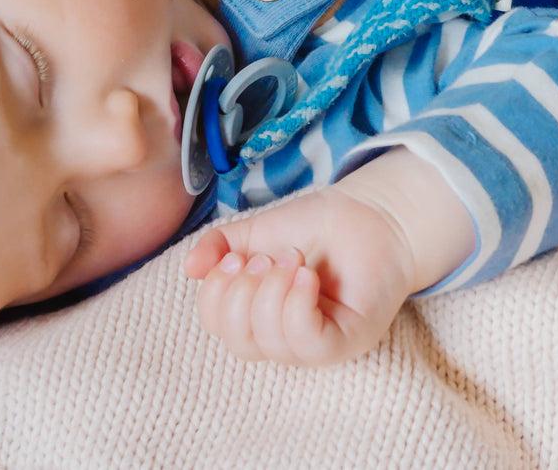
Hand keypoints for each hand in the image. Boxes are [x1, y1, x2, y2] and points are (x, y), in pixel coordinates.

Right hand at [184, 185, 416, 366]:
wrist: (368, 214)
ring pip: (272, 343)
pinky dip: (297, 305)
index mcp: (258, 315)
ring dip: (273, 291)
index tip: (234, 257)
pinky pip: (307, 342)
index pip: (217, 325)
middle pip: (239, 343)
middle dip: (243, 293)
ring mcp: (316, 343)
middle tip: (267, 258)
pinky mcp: (345, 341)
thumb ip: (219, 246)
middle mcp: (284, 337)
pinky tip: (306, 276)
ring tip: (294, 258)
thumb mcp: (255, 232)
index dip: (215, 293)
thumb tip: (190, 269)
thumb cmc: (316, 227)